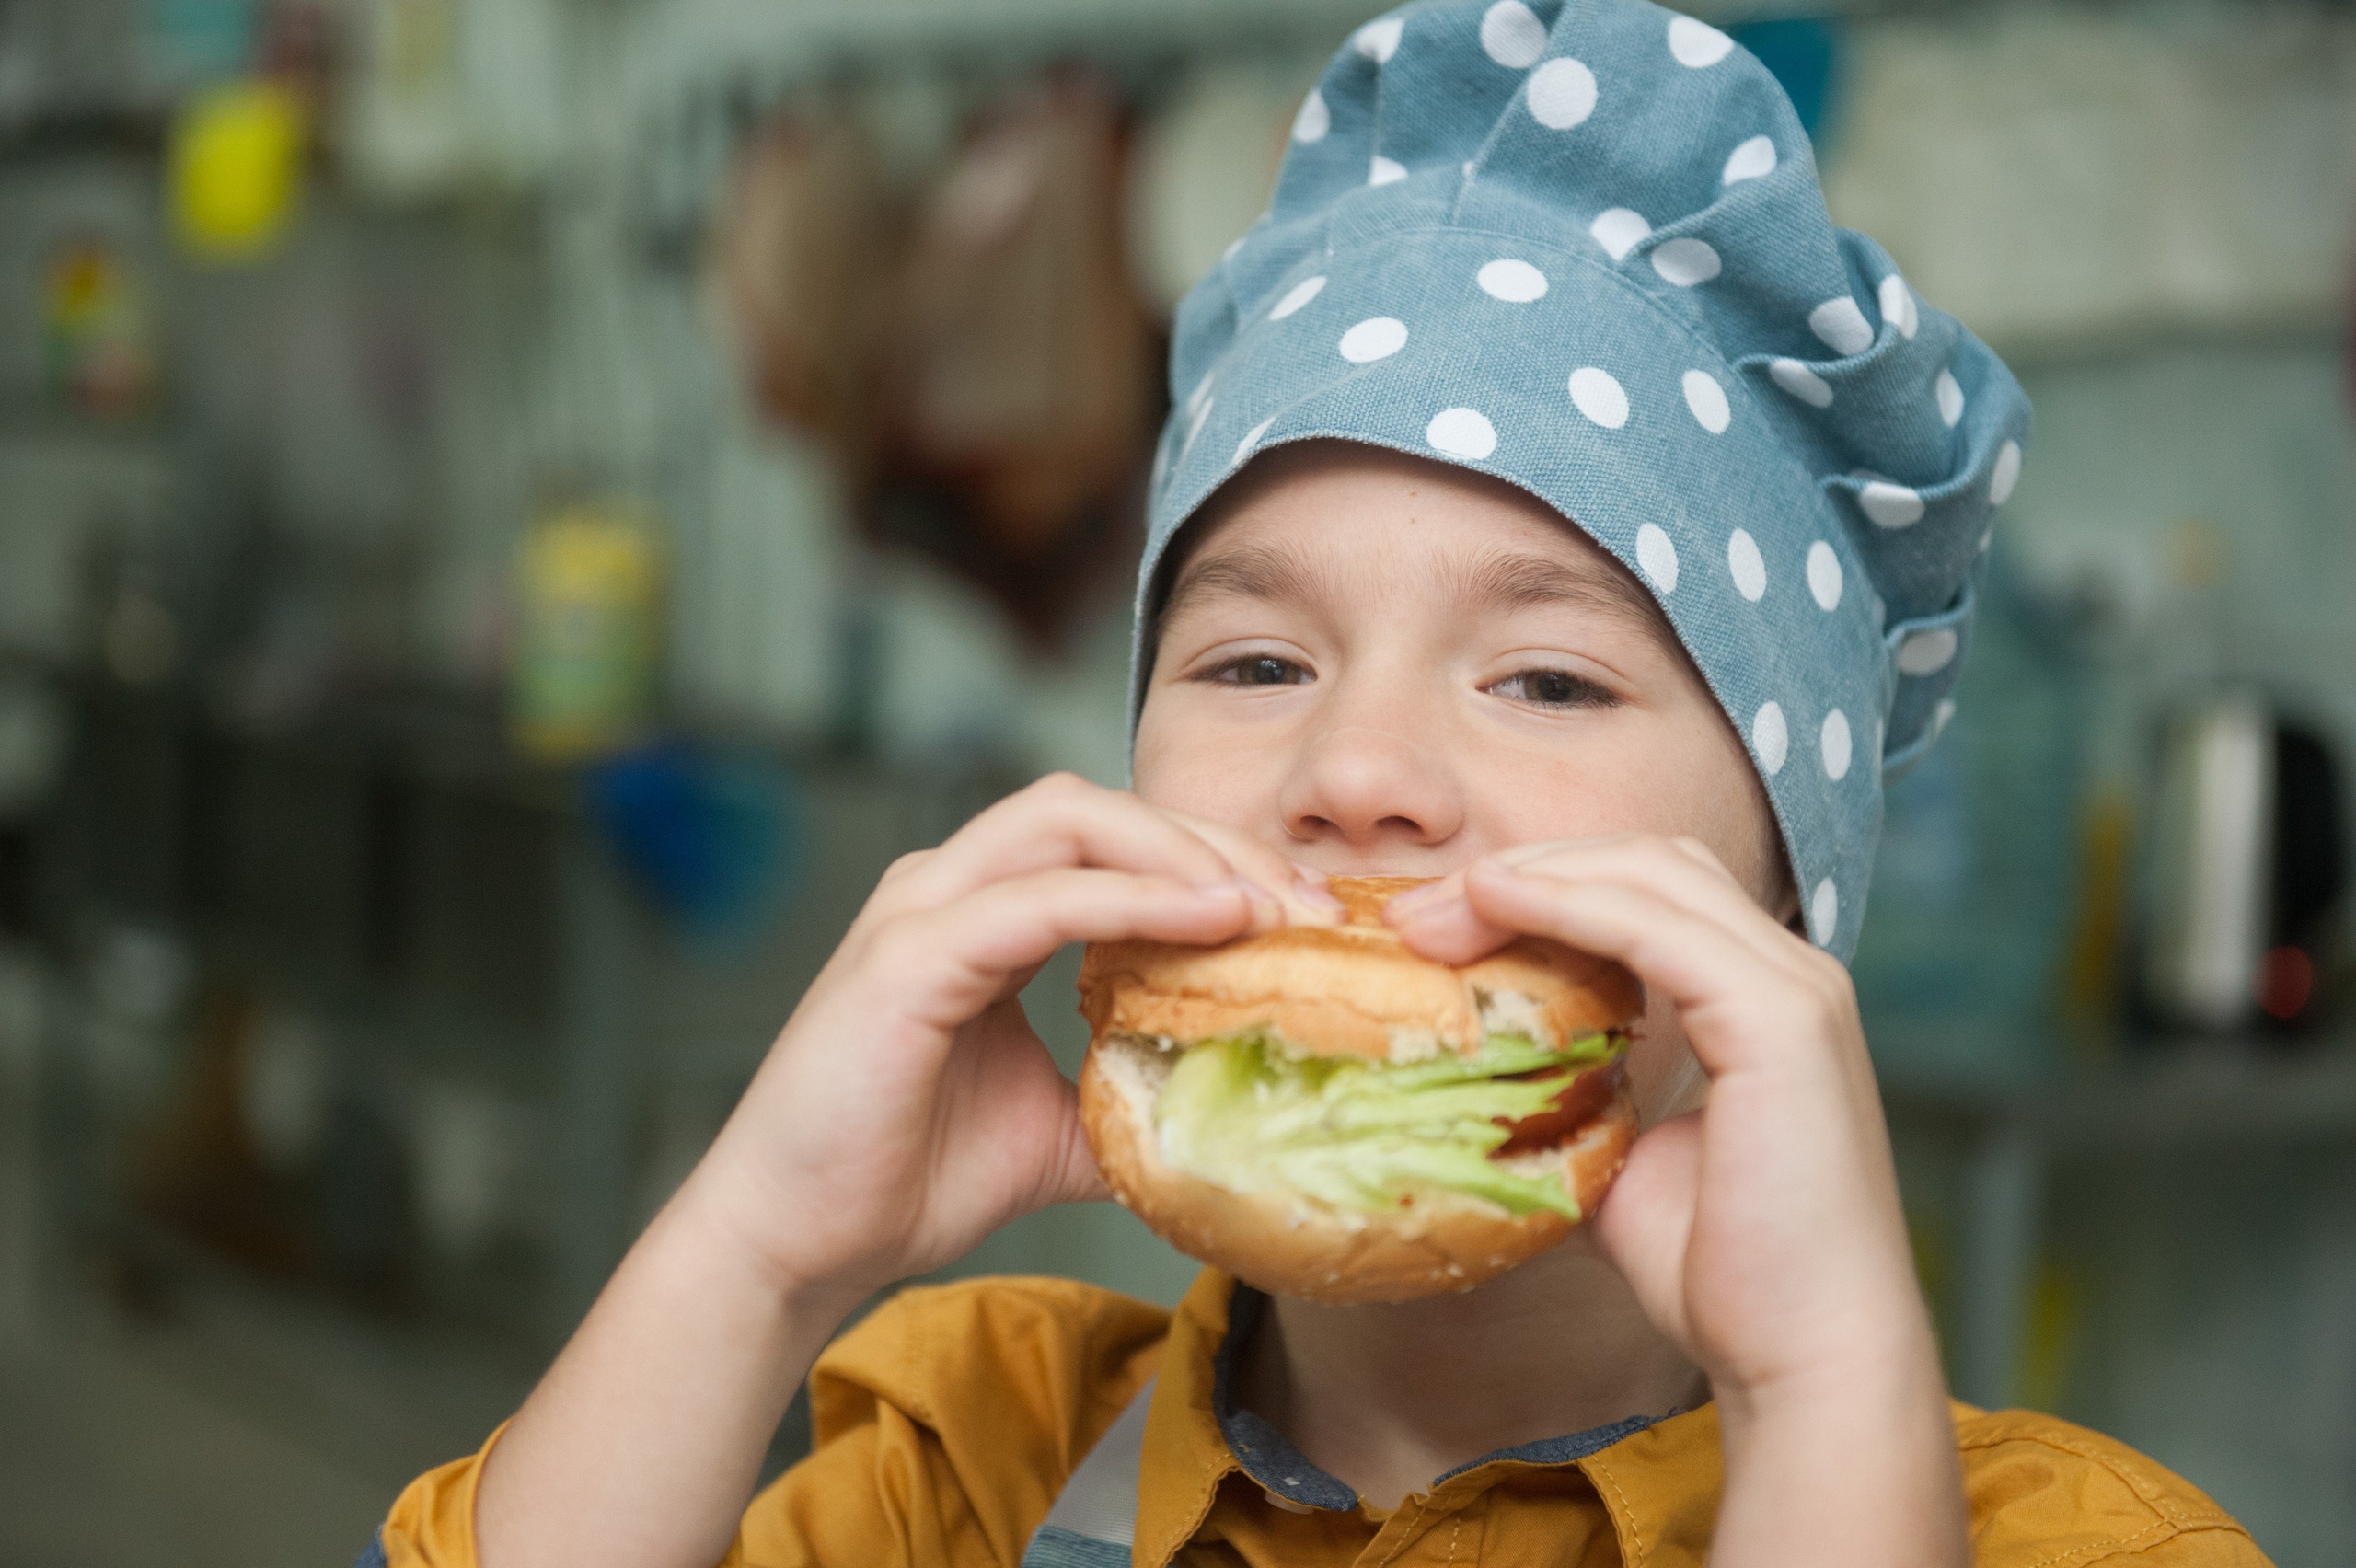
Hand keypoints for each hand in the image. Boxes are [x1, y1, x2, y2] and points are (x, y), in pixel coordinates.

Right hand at [688, 773, 1340, 1311]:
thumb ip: (1135, 1092)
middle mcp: (948, 885)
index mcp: (984, 909)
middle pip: (1102, 806)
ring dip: (1181, 852)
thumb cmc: (904, 1176)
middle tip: (1314, 904)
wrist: (797, 1241)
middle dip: (1215, 839)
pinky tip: (1206, 923)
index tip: (1309, 917)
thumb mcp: (1059, 1128)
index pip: (1115, 840)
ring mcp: (921, 910)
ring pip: (1068, 821)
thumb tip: (1236, 1108)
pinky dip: (1130, 899)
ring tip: (1269, 905)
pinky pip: (1038, 899)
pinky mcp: (907, 957)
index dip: (1215, 859)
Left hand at [1385, 837, 1964, 1566]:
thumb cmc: (1726, 1276)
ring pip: (1648, 874)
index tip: (1432, 925)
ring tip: (1433, 908)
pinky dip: (1568, 902)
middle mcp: (1791, 973)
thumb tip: (1495, 1088)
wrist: (1806, 1360)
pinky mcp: (1782, 1021)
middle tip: (1414, 911)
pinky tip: (1494, 901)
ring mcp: (1796, 989)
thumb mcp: (1625, 1162)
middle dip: (1524, 869)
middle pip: (1644, 861)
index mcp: (1761, 997)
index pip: (1646, 889)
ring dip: (1530, 877)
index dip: (1539, 885)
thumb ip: (1581, 1102)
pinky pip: (1656, 929)